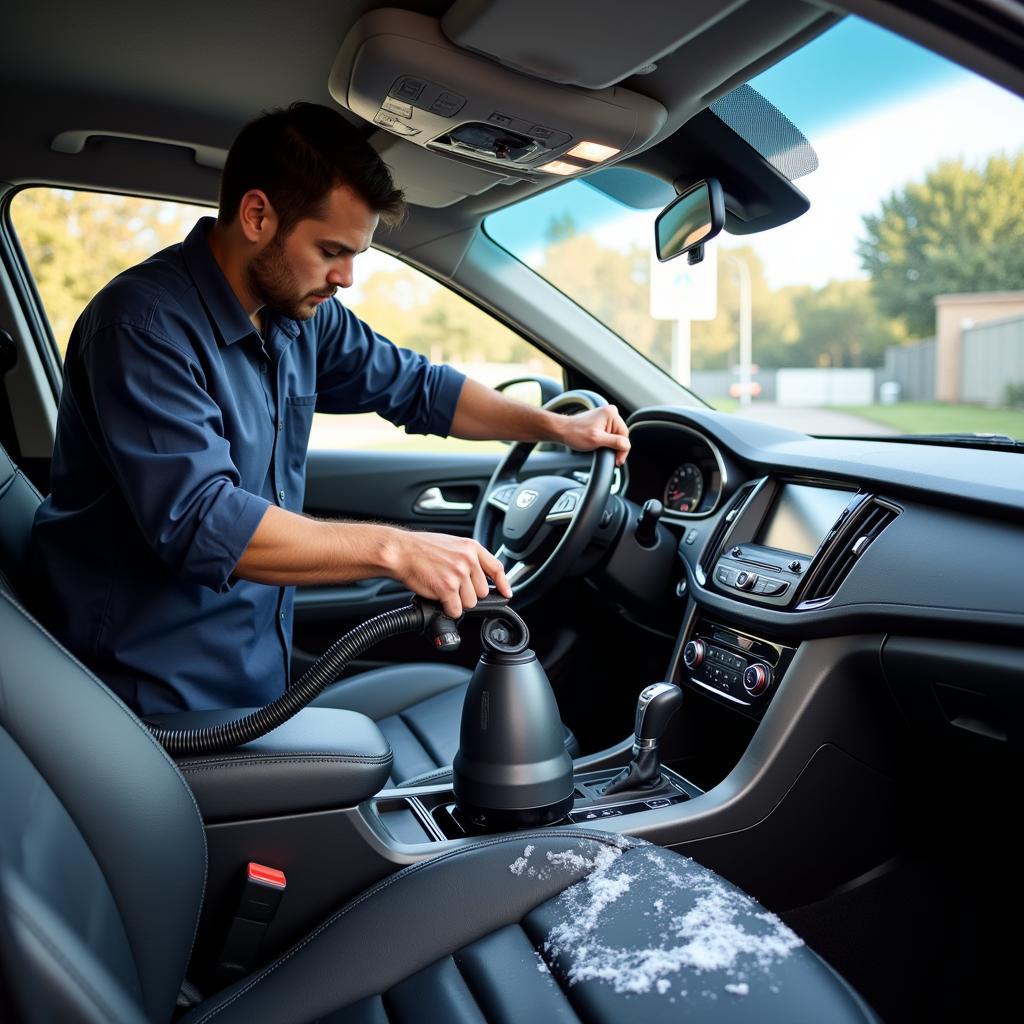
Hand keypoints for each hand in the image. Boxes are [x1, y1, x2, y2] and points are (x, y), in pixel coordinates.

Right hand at [387, 530, 510, 618]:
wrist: (400, 551)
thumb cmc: (421, 548)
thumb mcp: (451, 544)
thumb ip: (467, 558)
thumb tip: (479, 576)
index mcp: (471, 547)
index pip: (496, 568)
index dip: (503, 584)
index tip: (506, 593)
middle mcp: (468, 559)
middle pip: (482, 592)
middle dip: (468, 594)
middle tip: (452, 587)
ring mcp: (458, 574)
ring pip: (470, 603)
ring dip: (457, 602)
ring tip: (442, 589)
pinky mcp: (447, 588)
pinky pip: (456, 610)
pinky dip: (448, 609)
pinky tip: (438, 598)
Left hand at [557, 405, 630, 466]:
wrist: (563, 430)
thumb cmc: (575, 433)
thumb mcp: (597, 440)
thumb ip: (614, 442)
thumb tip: (626, 445)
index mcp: (611, 414)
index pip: (624, 435)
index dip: (622, 450)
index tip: (617, 461)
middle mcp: (610, 412)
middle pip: (621, 435)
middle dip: (616, 448)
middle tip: (610, 457)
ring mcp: (606, 416)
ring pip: (616, 436)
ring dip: (611, 445)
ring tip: (601, 449)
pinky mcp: (602, 421)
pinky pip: (610, 433)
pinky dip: (607, 441)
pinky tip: (600, 445)